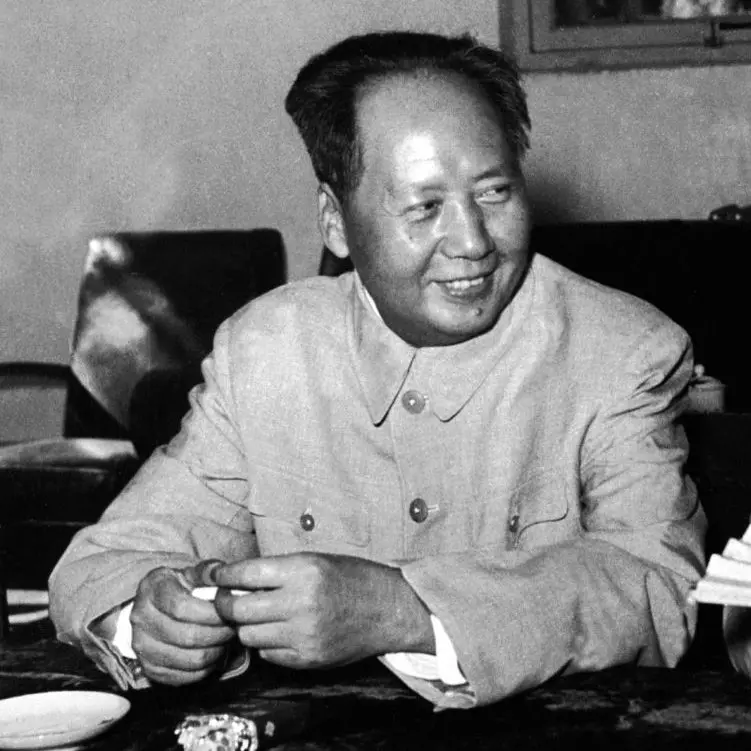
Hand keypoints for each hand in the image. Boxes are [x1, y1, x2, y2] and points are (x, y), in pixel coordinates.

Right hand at [130, 559, 236, 685]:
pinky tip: (214, 653)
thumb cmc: (182, 587)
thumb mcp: (193, 573)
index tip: (229, 611)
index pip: (182, 607)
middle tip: (233, 628)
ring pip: (189, 659)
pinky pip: (184, 677)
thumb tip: (225, 578)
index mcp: (152, 588)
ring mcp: (142, 646)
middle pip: (187, 636)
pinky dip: (206, 668)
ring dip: (215, 652)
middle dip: (218, 633)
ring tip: (226, 640)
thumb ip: (209, 573)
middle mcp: (140, 618)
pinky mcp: (150, 669)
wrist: (158, 608)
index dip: (211, 613)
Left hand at [211, 553, 432, 668]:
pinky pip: (268, 655)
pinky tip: (279, 631)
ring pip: (249, 636)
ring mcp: (304, 635)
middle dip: (226, 604)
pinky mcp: (308, 658)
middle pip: (238, 610)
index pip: (245, 574)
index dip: (223, 576)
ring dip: (246, 626)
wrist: (388, 609)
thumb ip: (276, 570)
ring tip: (257, 615)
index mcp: (303, 570)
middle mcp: (301, 603)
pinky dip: (267, 643)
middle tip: (226, 599)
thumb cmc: (351, 577)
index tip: (216, 576)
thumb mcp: (314, 560)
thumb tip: (232, 578)